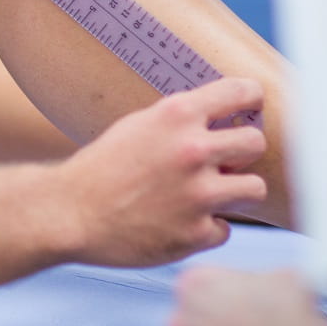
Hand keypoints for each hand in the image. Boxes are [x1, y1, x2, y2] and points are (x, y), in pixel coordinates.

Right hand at [57, 78, 266, 267]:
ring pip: (254, 188)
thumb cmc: (101, 166)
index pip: (239, 92)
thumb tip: (221, 119)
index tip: (251, 104)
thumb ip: (178, 121)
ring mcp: (198, 194)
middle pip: (255, 142)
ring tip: (207, 193)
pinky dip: (206, 227)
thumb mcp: (137, 126)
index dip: (250, 97)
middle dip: (243, 151)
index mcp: (176, 115)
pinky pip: (224, 228)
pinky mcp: (197, 234)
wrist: (71, 213)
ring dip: (235, 191)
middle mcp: (193, 150)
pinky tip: (177, 222)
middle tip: (227, 159)